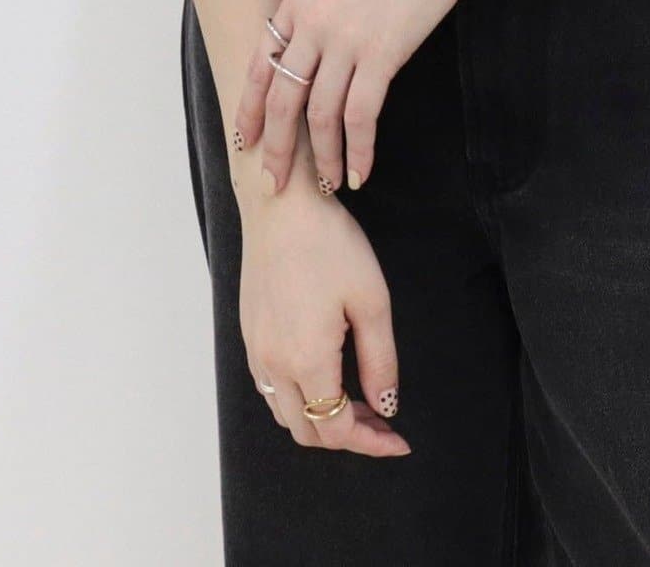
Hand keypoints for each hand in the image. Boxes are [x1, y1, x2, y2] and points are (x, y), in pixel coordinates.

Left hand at [232, 0, 461, 195]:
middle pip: (283, 99)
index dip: (250, 109)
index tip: (245, 142)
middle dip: (276, 148)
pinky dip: (357, 149)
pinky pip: (361, 115)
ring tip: (326, 186)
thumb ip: (313, 9)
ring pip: (321, 116)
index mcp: (295, 2)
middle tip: (275, 184)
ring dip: (321, 157)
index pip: (260, 65)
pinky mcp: (381, 55)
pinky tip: (358, 172)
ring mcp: (344, 41)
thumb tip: (308, 48)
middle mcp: (311, 25)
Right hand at [238, 173, 409, 455]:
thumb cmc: (330, 244)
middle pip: (307, 431)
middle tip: (382, 419)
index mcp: (306, 359)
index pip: (336, 430)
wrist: (282, 205)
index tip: (400, 440)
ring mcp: (256, 350)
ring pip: (285, 413)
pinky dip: (299, 398)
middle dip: (348, 435)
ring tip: (358, 398)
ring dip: (321, 418)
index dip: (371, 443)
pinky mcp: (250, 333)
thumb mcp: (371, 300)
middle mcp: (274, 364)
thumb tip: (386, 407)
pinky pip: (270, 388)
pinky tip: (325, 374)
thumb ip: (381, 361)